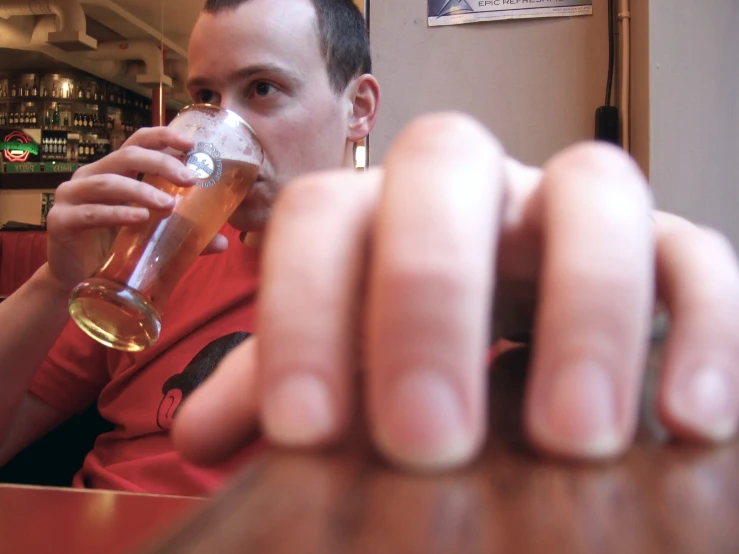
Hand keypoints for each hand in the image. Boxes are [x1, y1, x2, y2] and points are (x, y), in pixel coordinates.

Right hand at [46, 127, 226, 291]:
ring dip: (142, 190)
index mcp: (114, 171)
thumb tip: (225, 241)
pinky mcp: (61, 221)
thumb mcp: (152, 235)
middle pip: (126, 156)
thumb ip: (184, 234)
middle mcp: (90, 176)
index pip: (138, 141)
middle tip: (190, 180)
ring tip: (169, 205)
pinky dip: (116, 214)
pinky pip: (91, 213)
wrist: (76, 279)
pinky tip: (139, 219)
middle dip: (161, 164)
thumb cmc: (114, 247)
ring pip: (108, 183)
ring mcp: (72, 197)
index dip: (163, 137)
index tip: (192, 143)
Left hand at [172, 113, 738, 469]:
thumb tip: (205, 432)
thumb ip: (281, 383)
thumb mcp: (346, 365)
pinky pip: (696, 255)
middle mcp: (475, 190)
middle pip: (447, 169)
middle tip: (427, 440)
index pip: (325, 215)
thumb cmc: (414, 351)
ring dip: (585, 309)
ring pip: (596, 189)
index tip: (307, 431)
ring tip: (573, 438)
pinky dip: (701, 326)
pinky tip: (690, 421)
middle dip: (431, 296)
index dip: (303, 310)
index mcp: (381, 212)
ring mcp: (571, 208)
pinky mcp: (664, 248)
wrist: (517, 335)